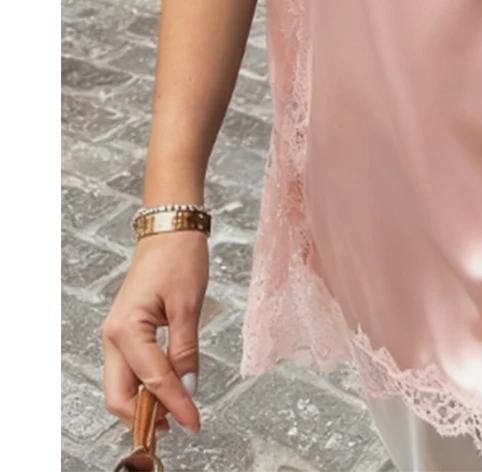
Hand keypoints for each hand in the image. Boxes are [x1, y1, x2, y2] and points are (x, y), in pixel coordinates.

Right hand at [102, 231, 207, 433]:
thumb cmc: (179, 259)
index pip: (152, 381)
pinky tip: (168, 390)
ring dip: (145, 405)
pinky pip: (129, 370)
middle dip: (146, 417)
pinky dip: (145, 386)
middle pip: (120, 396)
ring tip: (177, 411)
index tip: (195, 423)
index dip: (175, 405)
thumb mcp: (189, 306)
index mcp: (126, 330)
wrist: (170, 231)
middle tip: (181, 424)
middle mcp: (113, 337)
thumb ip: (185, 351)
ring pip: (122, 387)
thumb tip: (188, 388)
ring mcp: (116, 336)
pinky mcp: (125, 333)